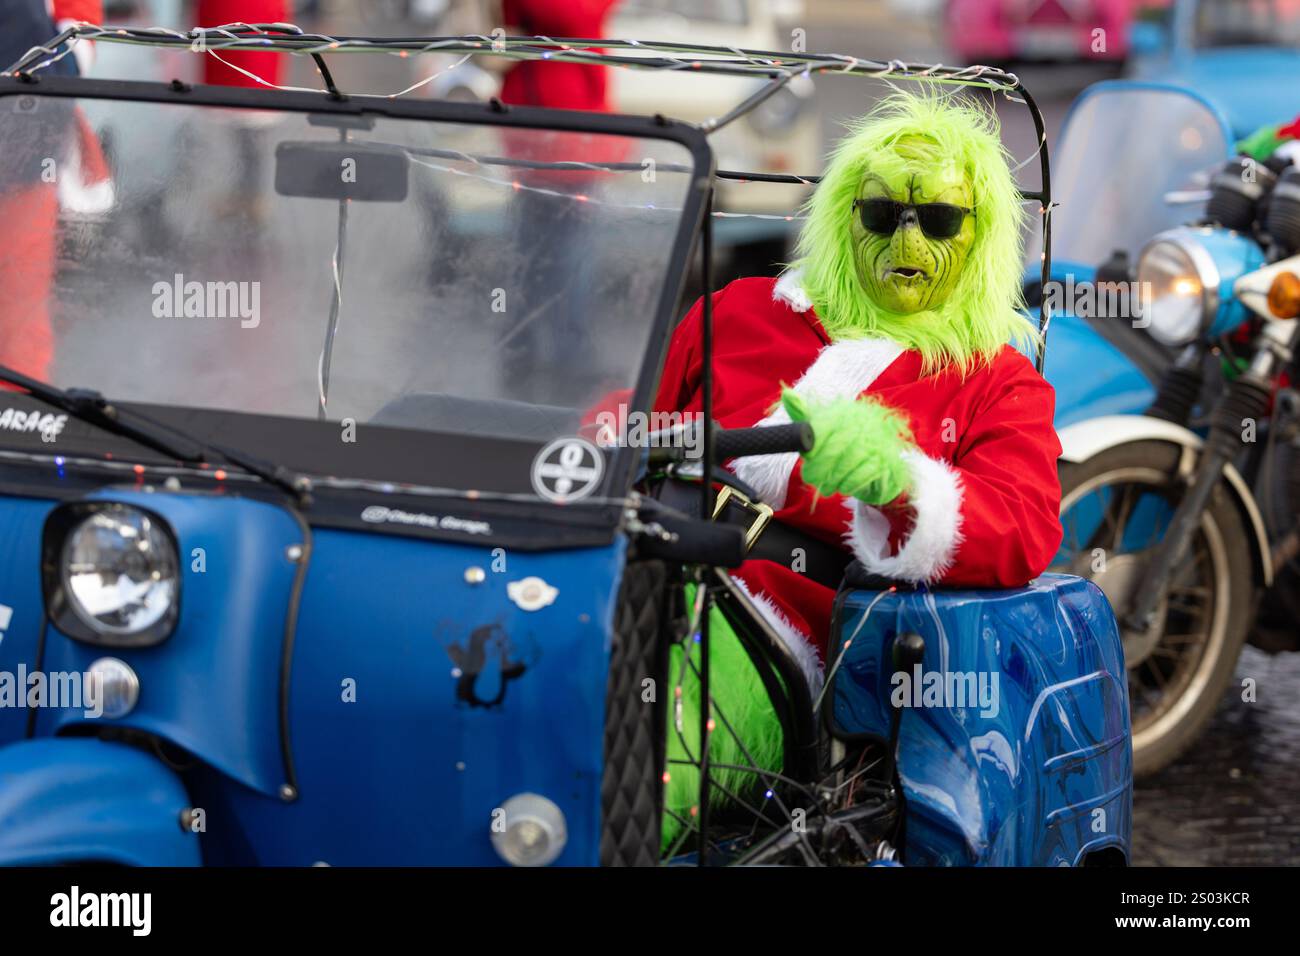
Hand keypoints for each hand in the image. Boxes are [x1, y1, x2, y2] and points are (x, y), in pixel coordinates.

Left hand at [782, 389, 913, 503]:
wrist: (879, 457)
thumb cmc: (844, 441)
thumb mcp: (822, 426)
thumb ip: (804, 414)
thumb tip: (787, 394)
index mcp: (844, 412)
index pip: (825, 425)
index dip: (814, 443)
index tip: (808, 457)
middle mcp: (863, 422)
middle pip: (836, 446)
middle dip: (819, 467)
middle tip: (811, 478)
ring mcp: (877, 440)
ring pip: (850, 461)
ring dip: (834, 479)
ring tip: (826, 487)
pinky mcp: (887, 459)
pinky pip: (865, 473)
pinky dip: (850, 483)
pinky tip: (844, 487)